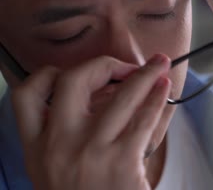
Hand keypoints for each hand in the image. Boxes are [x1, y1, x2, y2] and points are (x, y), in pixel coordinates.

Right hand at [11, 55, 171, 189]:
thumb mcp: (53, 171)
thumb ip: (60, 136)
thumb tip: (98, 95)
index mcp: (37, 148)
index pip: (25, 97)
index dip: (47, 75)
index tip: (74, 72)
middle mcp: (59, 145)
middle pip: (74, 82)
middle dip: (104, 64)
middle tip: (125, 66)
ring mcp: (91, 152)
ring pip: (121, 96)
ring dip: (145, 75)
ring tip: (160, 64)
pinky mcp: (122, 162)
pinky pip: (144, 120)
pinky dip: (157, 100)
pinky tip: (164, 91)